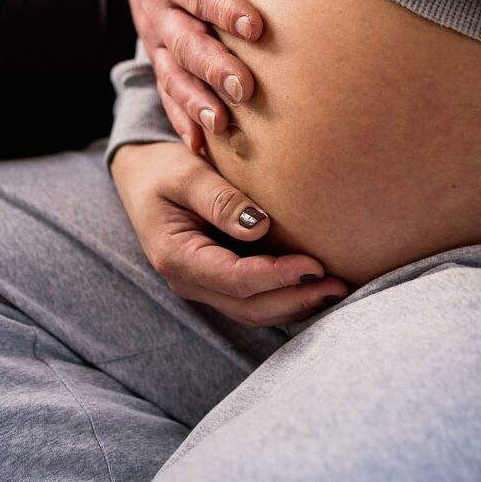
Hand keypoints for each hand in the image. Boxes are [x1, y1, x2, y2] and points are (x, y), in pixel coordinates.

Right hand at [112, 142, 348, 325]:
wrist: (140, 177)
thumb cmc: (162, 170)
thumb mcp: (186, 174)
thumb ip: (220, 199)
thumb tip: (261, 226)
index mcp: (177, 257)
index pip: (236, 279)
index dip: (278, 276)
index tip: (316, 264)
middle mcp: (189, 281)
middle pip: (249, 307)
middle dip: (295, 300)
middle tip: (340, 285)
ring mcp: (203, 285)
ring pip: (253, 311)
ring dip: (295, 305)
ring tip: (337, 289)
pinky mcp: (217, 279)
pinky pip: (253, 299)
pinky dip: (285, 297)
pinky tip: (314, 285)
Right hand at [118, 0, 264, 150]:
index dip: (225, 8)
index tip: (256, 26)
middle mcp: (159, 12)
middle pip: (188, 43)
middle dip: (216, 67)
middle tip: (246, 87)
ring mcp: (157, 43)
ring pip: (175, 77)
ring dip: (197, 102)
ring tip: (223, 123)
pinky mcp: (160, 63)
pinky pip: (167, 95)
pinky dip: (181, 121)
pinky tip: (199, 146)